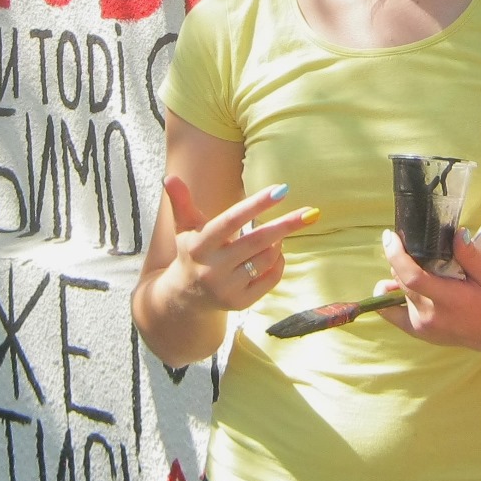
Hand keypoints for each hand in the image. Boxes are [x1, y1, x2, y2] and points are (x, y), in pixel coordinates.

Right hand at [160, 177, 316, 314]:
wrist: (186, 297)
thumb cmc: (191, 252)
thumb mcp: (184, 228)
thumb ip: (180, 202)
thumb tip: (169, 177)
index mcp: (199, 244)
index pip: (231, 220)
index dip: (256, 204)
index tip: (282, 189)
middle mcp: (212, 268)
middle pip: (257, 242)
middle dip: (286, 225)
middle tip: (311, 212)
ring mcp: (227, 288)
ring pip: (267, 259)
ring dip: (279, 243)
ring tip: (278, 234)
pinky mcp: (240, 303)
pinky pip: (270, 279)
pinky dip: (278, 263)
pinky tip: (275, 253)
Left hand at [375, 227, 480, 350]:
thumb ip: (471, 256)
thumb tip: (457, 233)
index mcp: (450, 301)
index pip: (413, 277)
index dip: (397, 255)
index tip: (391, 236)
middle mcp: (431, 316)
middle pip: (402, 281)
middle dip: (400, 260)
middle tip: (412, 247)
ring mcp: (422, 326)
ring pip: (397, 292)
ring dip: (401, 276)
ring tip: (415, 267)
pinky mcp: (417, 332)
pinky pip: (391, 312)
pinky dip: (389, 297)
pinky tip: (395, 286)